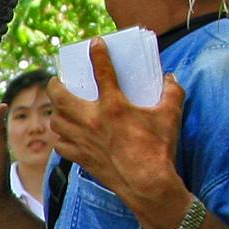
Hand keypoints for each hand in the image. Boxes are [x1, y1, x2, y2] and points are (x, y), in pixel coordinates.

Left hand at [48, 37, 187, 225]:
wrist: (147, 185)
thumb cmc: (159, 149)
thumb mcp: (171, 114)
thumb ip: (172, 92)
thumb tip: (170, 79)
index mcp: (114, 106)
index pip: (102, 71)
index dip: (98, 54)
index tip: (94, 43)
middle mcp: (92, 121)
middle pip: (60, 97)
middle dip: (56, 85)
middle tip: (59, 82)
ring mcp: (83, 141)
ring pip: (56, 121)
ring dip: (56, 112)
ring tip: (61, 108)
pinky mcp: (81, 158)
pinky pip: (61, 145)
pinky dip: (60, 137)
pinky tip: (65, 135)